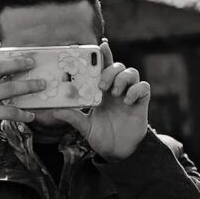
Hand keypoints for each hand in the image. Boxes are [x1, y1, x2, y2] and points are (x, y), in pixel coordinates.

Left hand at [52, 40, 149, 160]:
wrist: (118, 152)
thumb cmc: (102, 136)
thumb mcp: (85, 127)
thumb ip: (73, 117)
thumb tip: (56, 110)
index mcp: (102, 91)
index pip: (104, 67)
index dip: (104, 55)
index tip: (100, 46)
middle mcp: (117, 89)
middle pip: (118, 66)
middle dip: (110, 71)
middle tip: (102, 86)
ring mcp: (130, 95)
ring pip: (132, 73)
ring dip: (122, 78)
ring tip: (114, 93)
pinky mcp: (141, 103)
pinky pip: (143, 87)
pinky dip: (135, 90)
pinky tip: (127, 101)